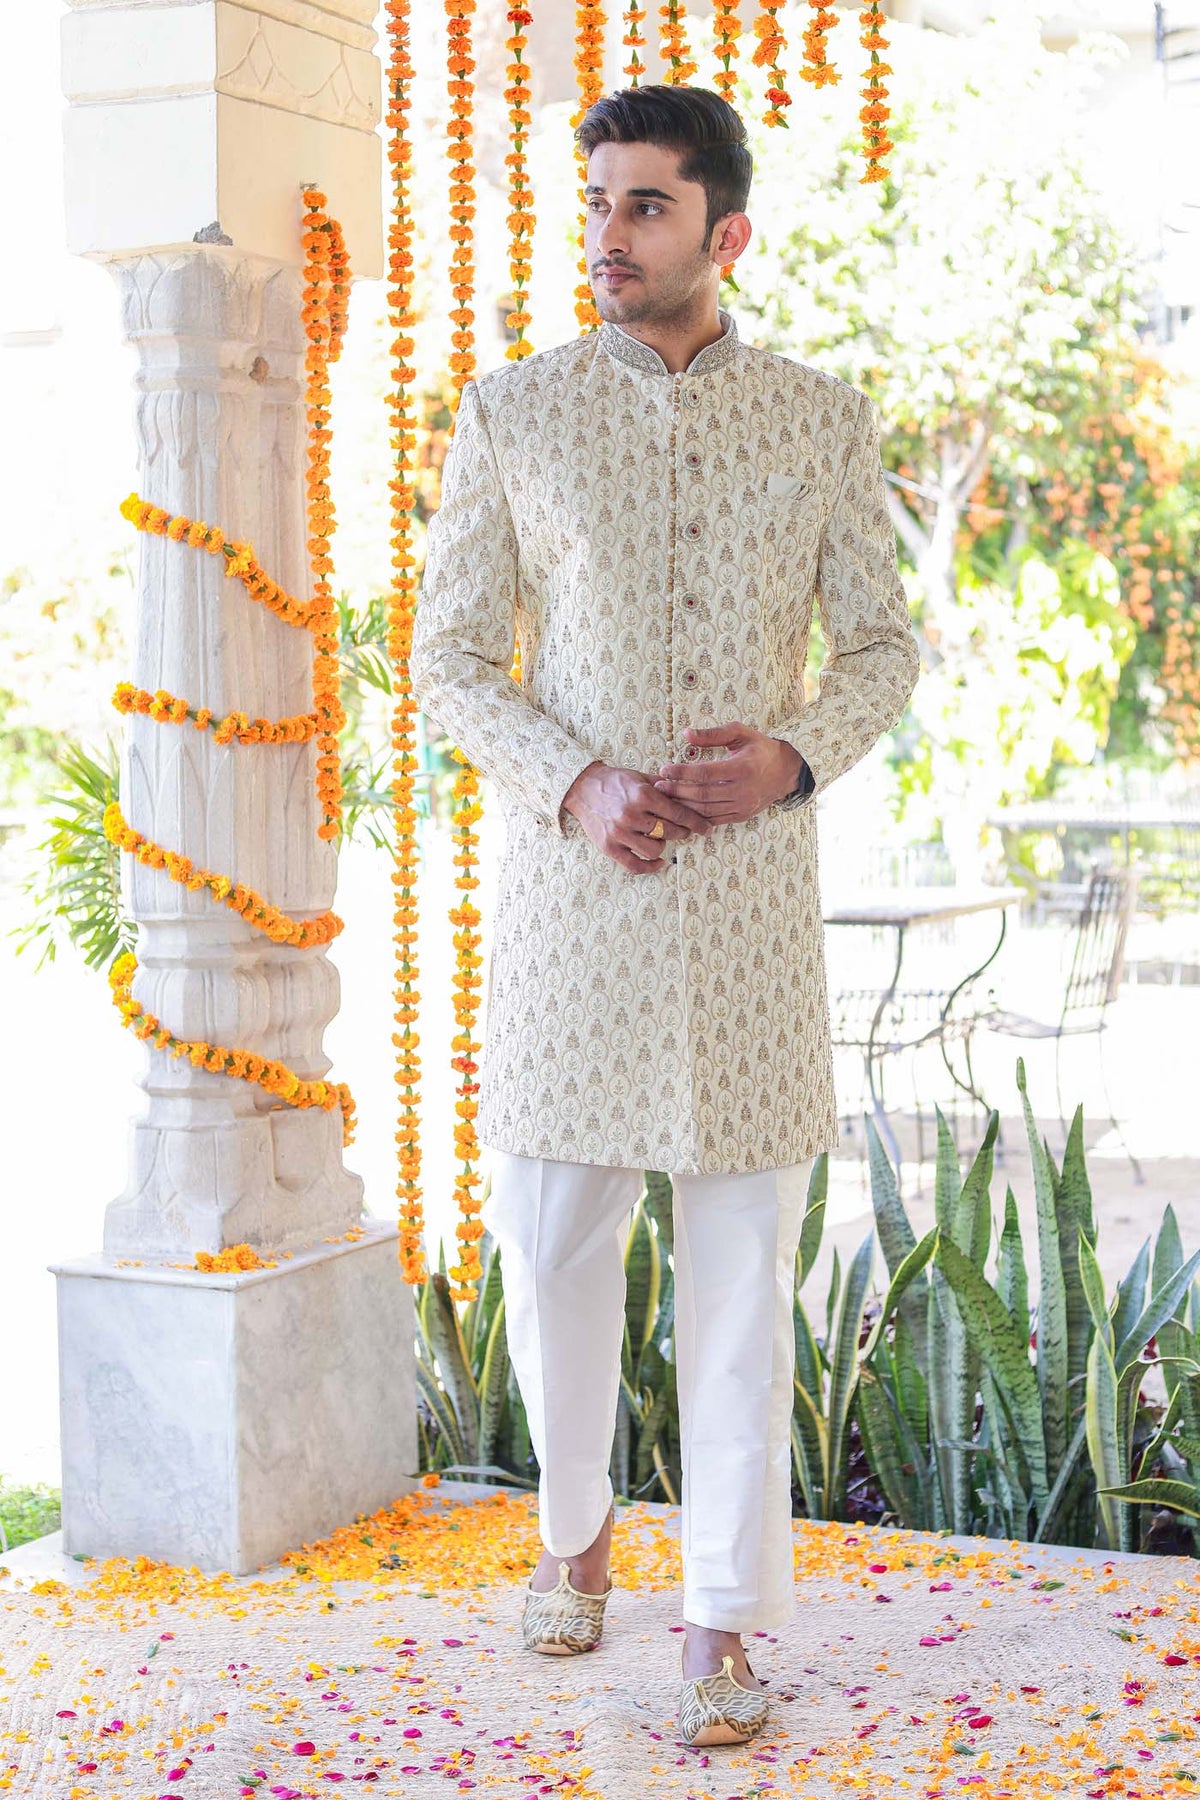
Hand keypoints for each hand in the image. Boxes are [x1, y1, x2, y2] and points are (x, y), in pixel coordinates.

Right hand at [561, 760, 715, 874]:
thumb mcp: (640, 777)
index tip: (706, 829)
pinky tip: (658, 861)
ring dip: (663, 844)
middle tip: (683, 830)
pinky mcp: (609, 847)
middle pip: (669, 832)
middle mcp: (631, 815)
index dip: (696, 823)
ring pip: (655, 850)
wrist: (583, 788)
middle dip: (681, 832)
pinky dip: (650, 866)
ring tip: (660, 837)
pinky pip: (635, 866)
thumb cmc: (615, 782)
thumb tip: (691, 793)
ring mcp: (619, 833)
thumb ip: (664, 786)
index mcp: (642, 795)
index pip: (678, 813)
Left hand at [653, 723, 804, 822]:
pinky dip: (695, 817)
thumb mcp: (740, 733)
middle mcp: (742, 790)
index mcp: (742, 768)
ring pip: (705, 810)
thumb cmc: (760, 749)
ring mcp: (742, 806)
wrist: (785, 771)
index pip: (704, 772)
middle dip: (677, 791)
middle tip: (658, 786)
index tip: (665, 769)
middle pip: (702, 794)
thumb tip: (686, 734)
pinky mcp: (741, 816)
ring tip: (665, 797)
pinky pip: (713, 820)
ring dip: (682, 805)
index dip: (682, 772)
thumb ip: (712, 734)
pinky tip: (681, 810)